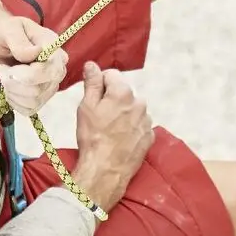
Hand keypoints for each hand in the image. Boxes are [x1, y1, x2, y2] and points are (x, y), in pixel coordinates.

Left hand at [0, 3, 68, 115]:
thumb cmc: (5, 32)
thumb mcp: (9, 29)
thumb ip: (20, 41)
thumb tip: (34, 53)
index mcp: (54, 50)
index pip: (49, 72)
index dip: (25, 76)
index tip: (5, 67)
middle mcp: (57, 69)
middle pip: (39, 90)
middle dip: (13, 84)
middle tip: (1, 71)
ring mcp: (51, 85)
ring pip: (33, 101)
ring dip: (12, 93)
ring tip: (4, 77)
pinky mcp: (41, 97)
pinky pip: (29, 109)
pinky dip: (14, 102)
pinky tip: (9, 89)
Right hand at [71, 61, 153, 208]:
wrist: (105, 170)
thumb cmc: (92, 138)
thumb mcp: (86, 107)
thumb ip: (91, 83)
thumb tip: (92, 65)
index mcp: (123, 92)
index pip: (111, 75)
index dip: (99, 84)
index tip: (93, 98)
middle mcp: (139, 103)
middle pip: (123, 93)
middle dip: (113, 100)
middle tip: (100, 117)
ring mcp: (146, 121)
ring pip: (133, 109)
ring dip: (123, 114)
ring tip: (110, 131)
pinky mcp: (149, 136)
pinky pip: (140, 125)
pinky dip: (131, 128)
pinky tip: (120, 139)